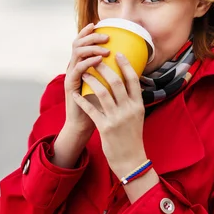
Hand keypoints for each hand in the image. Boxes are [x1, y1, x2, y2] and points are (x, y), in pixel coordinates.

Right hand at [63, 23, 109, 134]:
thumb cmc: (97, 105)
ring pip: (77, 53)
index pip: (82, 43)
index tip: (98, 24)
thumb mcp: (106, 85)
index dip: (87, 32)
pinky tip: (98, 59)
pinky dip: (88, 62)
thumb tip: (130, 62)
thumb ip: (112, 72)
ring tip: (105, 49)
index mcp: (81, 65)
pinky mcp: (70, 84)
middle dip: (91, 37)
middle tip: (106, 36)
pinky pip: (78, 68)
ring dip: (92, 48)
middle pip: (78, 43)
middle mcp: (74, 67)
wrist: (84, 124)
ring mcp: (71, 75)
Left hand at [72, 53, 146, 178]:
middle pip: (116, 82)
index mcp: (138, 105)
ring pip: (101, 93)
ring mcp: (117, 119)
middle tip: (95, 59)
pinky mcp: (105, 128)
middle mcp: (129, 110)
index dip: (126, 65)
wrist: (131, 160)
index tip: (118, 53)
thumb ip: (132, 100)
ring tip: (83, 73)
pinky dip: (82, 100)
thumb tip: (129, 82)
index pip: (133, 80)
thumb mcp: (137, 116)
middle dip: (104, 68)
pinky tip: (75, 94)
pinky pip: (91, 110)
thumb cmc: (132, 136)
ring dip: (91, 80)